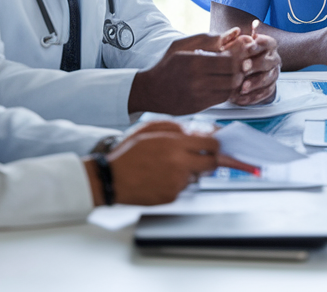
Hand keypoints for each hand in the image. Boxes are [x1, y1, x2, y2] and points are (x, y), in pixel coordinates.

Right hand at [86, 121, 218, 205]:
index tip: (212, 147)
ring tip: (166, 169)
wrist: (112, 179)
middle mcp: (180, 164)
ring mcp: (177, 182)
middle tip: (202, 159)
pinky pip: (182, 188)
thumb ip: (175, 130)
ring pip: (196, 177)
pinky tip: (160, 179)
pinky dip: (176, 184)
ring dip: (188, 172)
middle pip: (212, 164)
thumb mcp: (150, 131)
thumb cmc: (128, 154)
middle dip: (210, 161)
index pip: (212, 145)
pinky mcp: (172, 196)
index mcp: (175, 145)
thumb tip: (195, 134)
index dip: (214, 146)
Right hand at [128, 33, 236, 114]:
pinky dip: (226, 91)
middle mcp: (197, 80)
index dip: (238, 57)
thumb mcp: (180, 45)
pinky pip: (222, 99)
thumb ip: (205, 38)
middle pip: (233, 76)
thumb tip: (230, 34)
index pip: (229, 61)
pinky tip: (222, 84)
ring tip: (231, 74)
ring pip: (230, 89)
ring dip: (235, 81)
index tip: (238, 54)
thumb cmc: (167, 65)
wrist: (150, 91)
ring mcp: (199, 96)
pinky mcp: (200, 107)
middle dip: (240, 70)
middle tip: (240, 65)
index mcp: (194, 62)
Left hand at [227, 22, 280, 104]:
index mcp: (269, 45)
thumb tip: (255, 23)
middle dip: (255, 65)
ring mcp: (273, 73)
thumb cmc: (244, 51)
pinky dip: (253, 97)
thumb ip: (247, 34)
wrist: (250, 65)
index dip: (258, 45)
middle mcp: (274, 59)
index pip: (267, 43)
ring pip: (267, 79)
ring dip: (255, 83)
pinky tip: (241, 98)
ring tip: (242, 87)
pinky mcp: (270, 87)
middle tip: (243, 68)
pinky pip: (265, 93)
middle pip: (268, 62)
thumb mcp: (242, 41)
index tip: (249, 47)